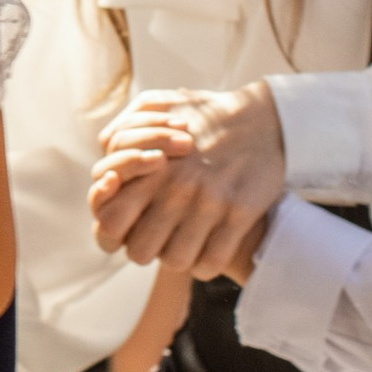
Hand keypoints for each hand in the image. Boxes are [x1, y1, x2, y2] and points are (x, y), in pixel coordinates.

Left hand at [90, 81, 285, 275]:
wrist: (264, 120)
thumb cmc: (203, 116)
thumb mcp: (154, 108)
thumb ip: (120, 133)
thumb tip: (108, 169)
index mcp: (148, 168)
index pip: (109, 223)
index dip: (114, 232)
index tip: (129, 226)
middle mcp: (175, 189)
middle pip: (139, 251)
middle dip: (145, 249)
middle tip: (158, 239)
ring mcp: (208, 203)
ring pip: (176, 261)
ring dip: (178, 258)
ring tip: (183, 245)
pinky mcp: (239, 214)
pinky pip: (213, 260)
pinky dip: (207, 263)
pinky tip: (208, 250)